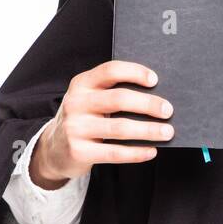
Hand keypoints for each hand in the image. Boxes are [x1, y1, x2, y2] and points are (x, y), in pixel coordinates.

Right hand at [31, 59, 173, 187]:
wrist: (54, 148)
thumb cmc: (84, 118)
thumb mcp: (90, 99)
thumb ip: (113, 93)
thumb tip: (157, 96)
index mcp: (81, 83)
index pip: (110, 70)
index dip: (135, 72)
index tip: (155, 80)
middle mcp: (76, 103)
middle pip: (119, 99)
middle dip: (148, 104)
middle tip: (168, 111)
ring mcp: (75, 128)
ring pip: (120, 128)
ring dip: (148, 130)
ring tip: (167, 132)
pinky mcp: (78, 151)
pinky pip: (114, 152)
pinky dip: (136, 152)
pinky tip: (151, 151)